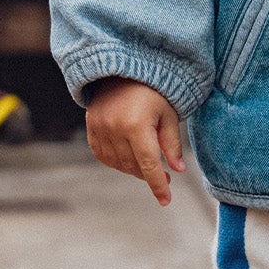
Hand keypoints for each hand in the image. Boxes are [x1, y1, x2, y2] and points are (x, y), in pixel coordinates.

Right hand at [86, 78, 184, 205]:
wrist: (123, 68)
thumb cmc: (153, 89)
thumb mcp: (168, 114)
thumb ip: (172, 143)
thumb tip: (177, 170)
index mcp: (137, 125)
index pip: (149, 165)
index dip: (158, 185)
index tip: (166, 201)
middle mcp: (115, 128)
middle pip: (134, 167)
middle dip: (150, 175)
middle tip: (165, 175)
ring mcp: (100, 128)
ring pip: (118, 164)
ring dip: (134, 169)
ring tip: (147, 162)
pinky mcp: (91, 127)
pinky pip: (103, 155)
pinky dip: (116, 161)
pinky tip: (128, 157)